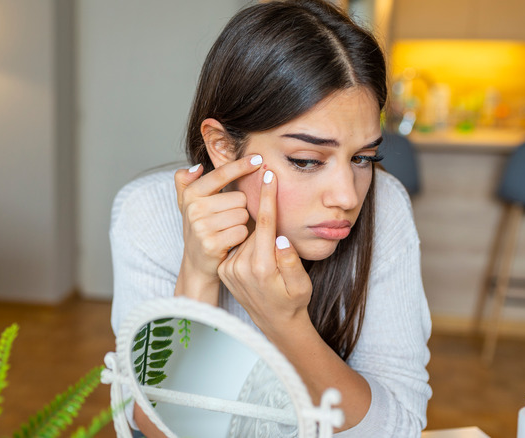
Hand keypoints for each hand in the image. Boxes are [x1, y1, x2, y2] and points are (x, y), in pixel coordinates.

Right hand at [173, 155, 262, 302]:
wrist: (197, 262)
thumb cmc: (200, 227)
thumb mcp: (188, 203)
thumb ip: (186, 181)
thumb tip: (197, 167)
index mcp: (191, 194)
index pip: (220, 174)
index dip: (240, 165)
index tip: (258, 158)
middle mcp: (194, 209)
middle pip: (239, 198)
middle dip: (241, 208)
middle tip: (228, 219)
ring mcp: (201, 227)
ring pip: (242, 215)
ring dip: (242, 223)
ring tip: (229, 230)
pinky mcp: (211, 244)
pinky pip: (241, 231)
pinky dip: (242, 237)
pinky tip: (232, 241)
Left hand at [217, 169, 312, 336]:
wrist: (274, 322)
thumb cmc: (293, 301)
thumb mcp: (301, 285)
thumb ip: (291, 261)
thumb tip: (281, 237)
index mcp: (261, 267)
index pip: (265, 223)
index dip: (268, 197)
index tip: (268, 174)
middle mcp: (240, 266)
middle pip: (254, 227)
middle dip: (265, 219)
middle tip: (276, 233)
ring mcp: (229, 268)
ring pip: (245, 235)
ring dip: (256, 234)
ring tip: (268, 253)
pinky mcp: (224, 269)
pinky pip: (237, 245)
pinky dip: (247, 242)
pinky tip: (257, 254)